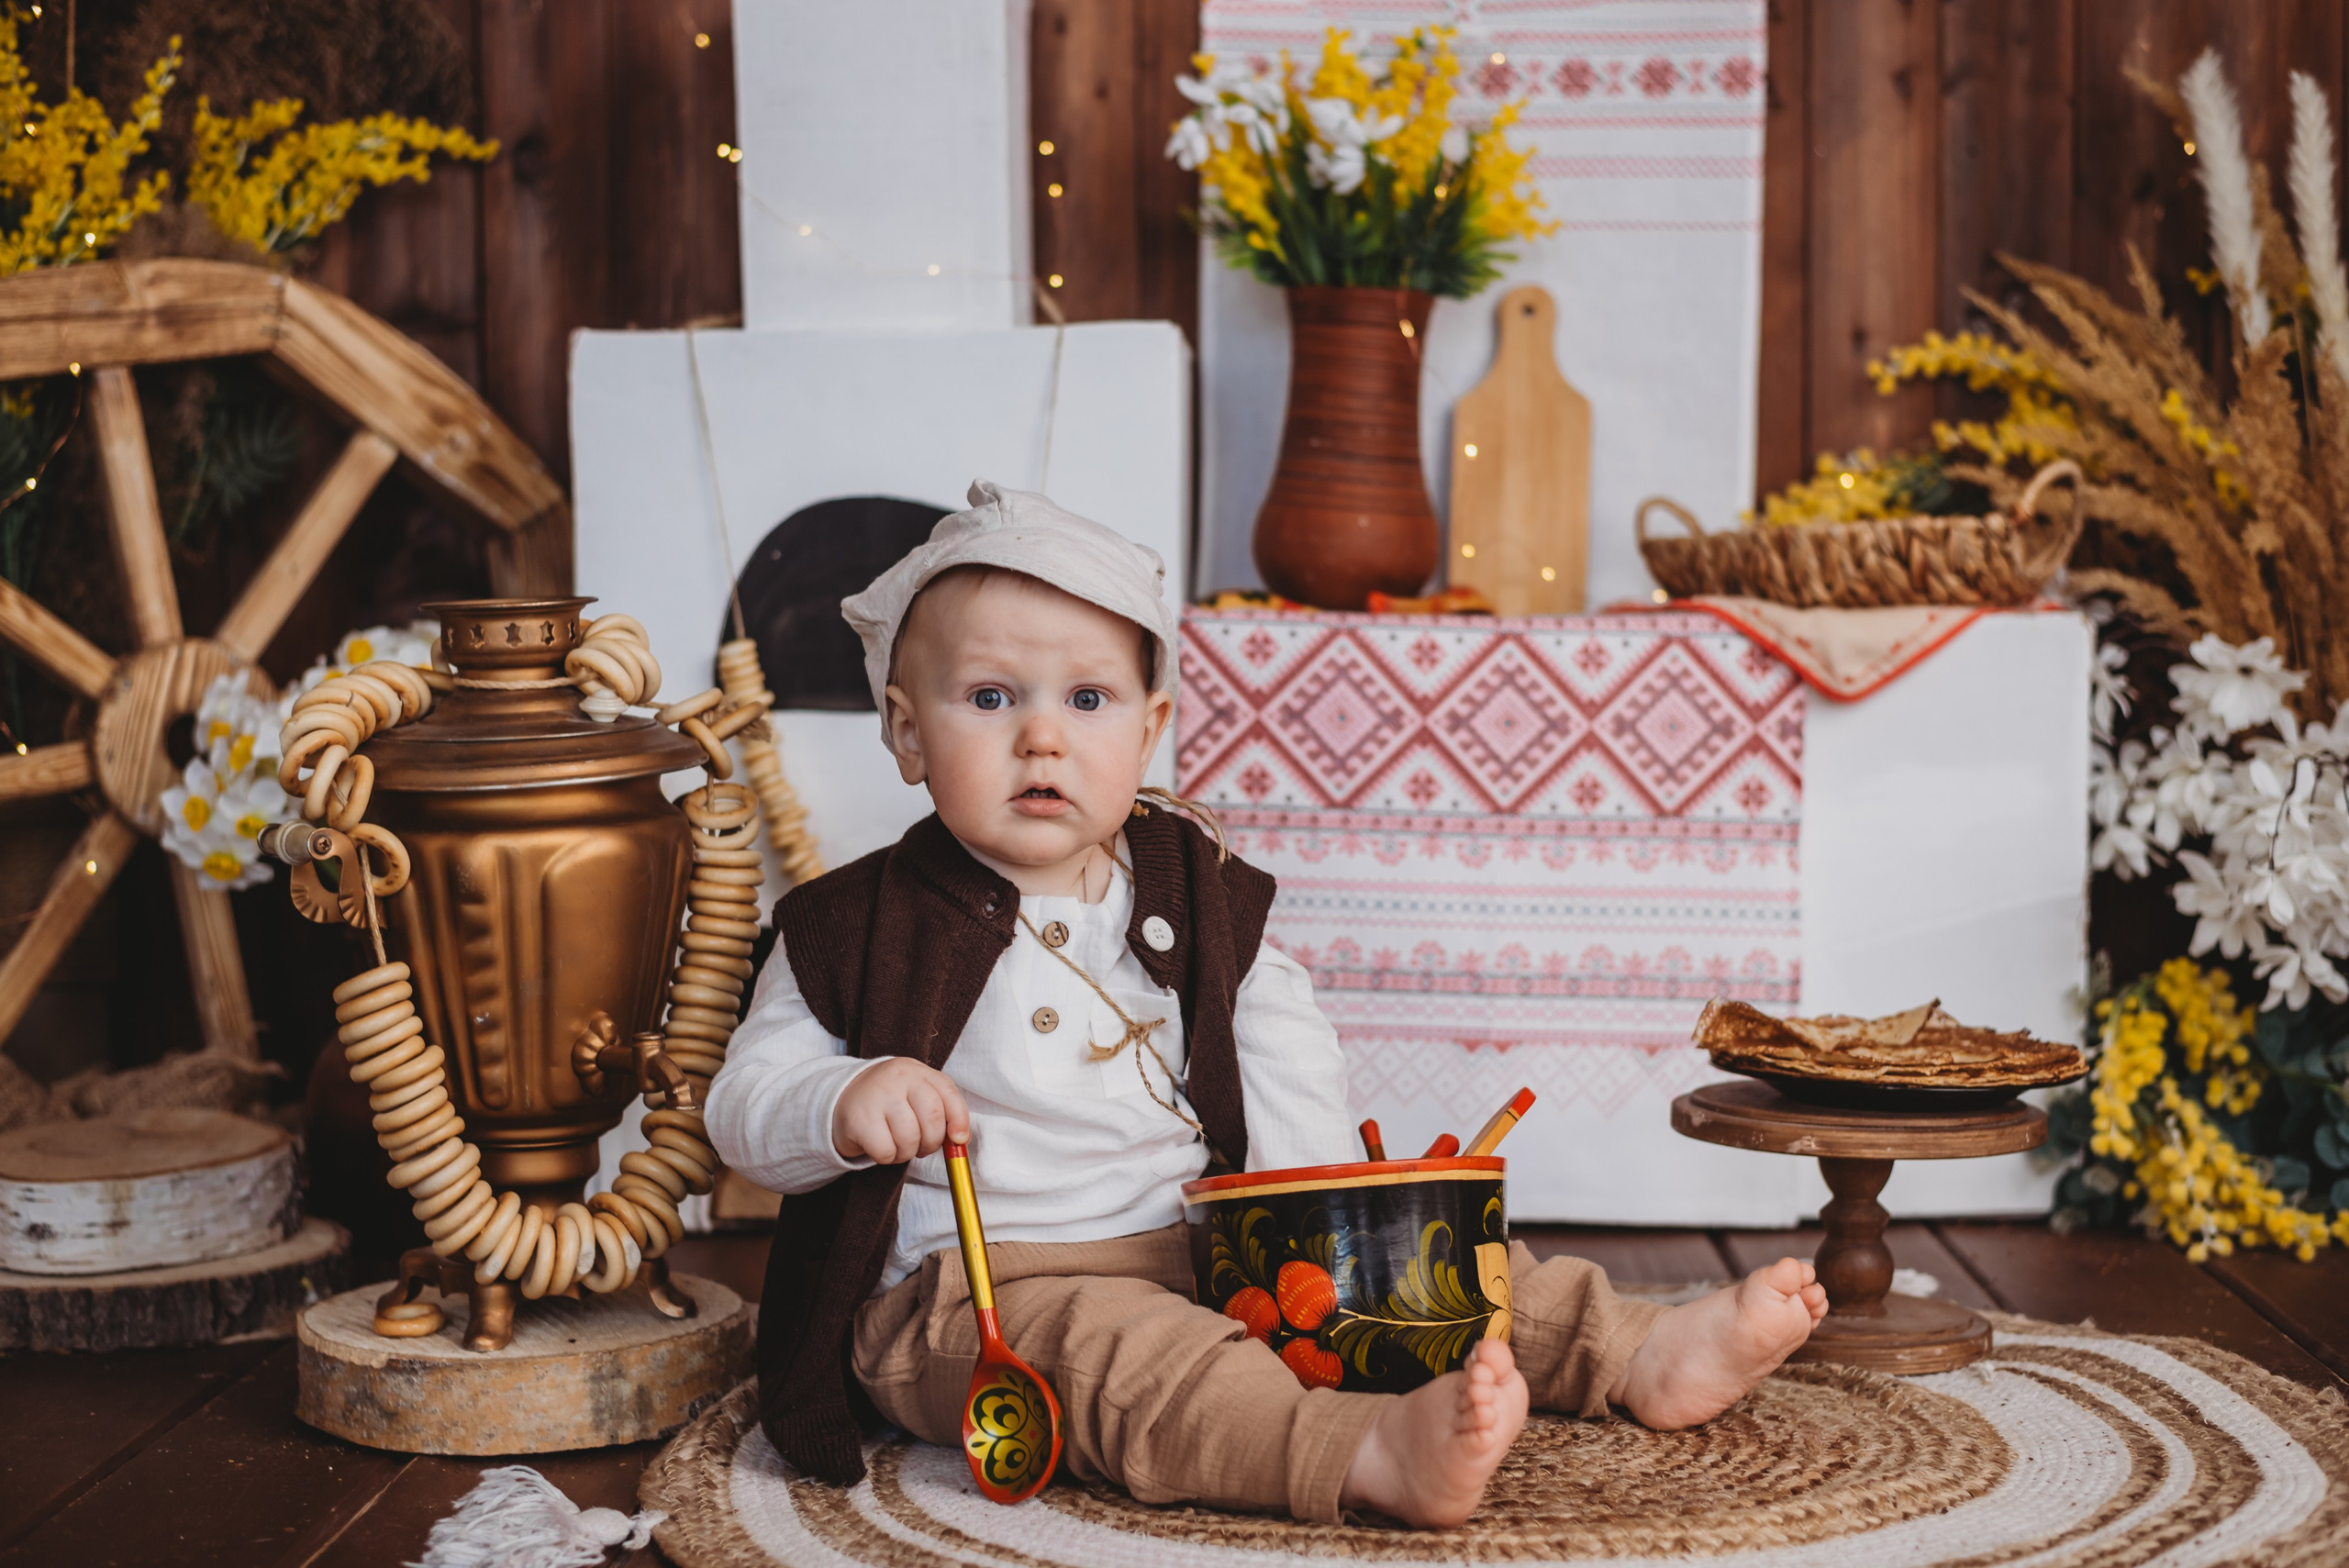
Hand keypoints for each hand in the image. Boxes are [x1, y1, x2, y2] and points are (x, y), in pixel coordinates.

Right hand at [832, 1058, 970, 1163]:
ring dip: (907, 1152)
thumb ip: (941, 1111)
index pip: (948, 1093)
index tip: (958, 1139)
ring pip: (910, 1139)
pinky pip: (887, 1151)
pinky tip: (880, 1146)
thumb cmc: (889, 1102)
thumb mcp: (916, 1095)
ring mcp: (878, 1096)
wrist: (842, 1099)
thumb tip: (960, 1140)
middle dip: (932, 1142)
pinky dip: (887, 1157)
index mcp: (917, 1071)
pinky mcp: (860, 1120)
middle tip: (921, 1146)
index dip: (958, 1120)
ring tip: (897, 1143)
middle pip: (932, 1118)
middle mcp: (898, 1078)